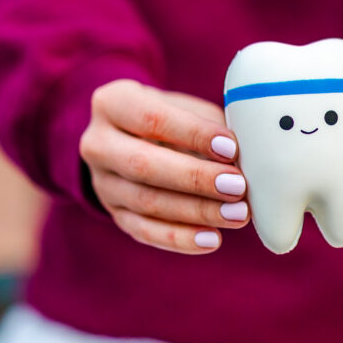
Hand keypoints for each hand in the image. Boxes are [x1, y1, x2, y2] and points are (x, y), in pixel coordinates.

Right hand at [79, 79, 249, 253]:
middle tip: (238, 187)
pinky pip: (144, 230)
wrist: (131, 134)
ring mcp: (101, 182)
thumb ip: (209, 125)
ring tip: (236, 215)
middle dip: (195, 178)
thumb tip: (245, 155)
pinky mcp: (112, 213)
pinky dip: (180, 238)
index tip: (231, 148)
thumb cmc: (170, 115)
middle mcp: (97, 143)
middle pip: (143, 165)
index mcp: (112, 103)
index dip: (193, 134)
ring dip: (195, 212)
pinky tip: (213, 239)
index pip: (152, 118)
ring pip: (146, 202)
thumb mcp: (183, 106)